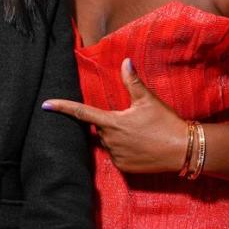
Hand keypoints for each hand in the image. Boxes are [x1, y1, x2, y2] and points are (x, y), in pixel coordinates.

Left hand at [43, 59, 188, 172]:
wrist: (182, 149)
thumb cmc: (165, 122)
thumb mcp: (148, 100)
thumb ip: (132, 82)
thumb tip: (125, 61)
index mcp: (112, 122)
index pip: (81, 113)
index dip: (62, 108)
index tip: (46, 104)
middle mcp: (110, 141)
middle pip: (100, 128)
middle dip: (110, 123)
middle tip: (133, 120)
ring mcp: (116, 156)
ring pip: (109, 142)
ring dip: (117, 137)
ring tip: (140, 134)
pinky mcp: (124, 168)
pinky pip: (117, 156)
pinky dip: (124, 150)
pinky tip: (140, 146)